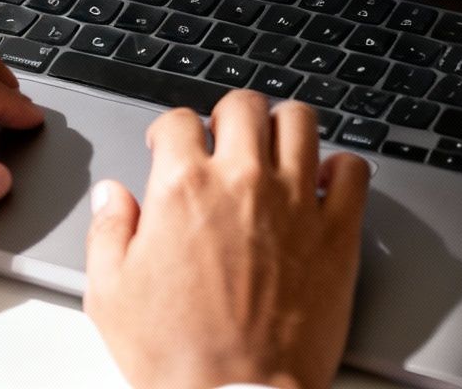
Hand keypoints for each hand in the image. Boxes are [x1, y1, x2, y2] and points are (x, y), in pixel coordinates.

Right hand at [85, 92, 371, 388]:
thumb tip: (113, 196)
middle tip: (224, 137)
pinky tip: (323, 182)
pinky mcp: (337, 232)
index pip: (178, 120)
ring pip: (300, 121)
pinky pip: (352, 170)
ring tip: (274, 146)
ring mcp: (296, 202)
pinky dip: (340, 167)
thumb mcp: (111, 294)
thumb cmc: (177, 356)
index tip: (172, 144)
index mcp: (183, 189)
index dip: (170, 130)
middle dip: (227, 115)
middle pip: (243, 106)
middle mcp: (242, 182)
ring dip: (283, 126)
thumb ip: (108, 231)